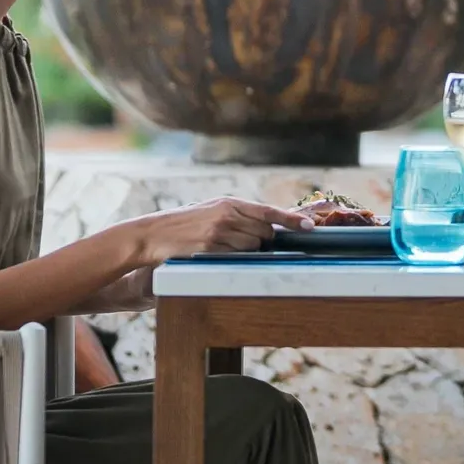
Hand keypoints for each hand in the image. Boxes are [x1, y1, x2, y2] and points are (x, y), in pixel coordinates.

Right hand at [129, 197, 307, 264]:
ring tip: (224, 248)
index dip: (291, 219)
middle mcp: (227, 215)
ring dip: (247, 252)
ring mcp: (219, 232)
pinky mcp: (210, 249)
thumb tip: (267, 225)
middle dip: (263, 241)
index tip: (309, 226)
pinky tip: (217, 255)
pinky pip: (235, 258)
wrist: (154, 233)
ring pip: (253, 247)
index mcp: (230, 203)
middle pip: (265, 233)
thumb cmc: (185, 224)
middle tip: (242, 242)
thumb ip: (238, 215)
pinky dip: (233, 259)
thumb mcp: (212, 210)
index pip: (269, 211)